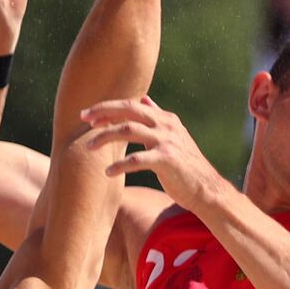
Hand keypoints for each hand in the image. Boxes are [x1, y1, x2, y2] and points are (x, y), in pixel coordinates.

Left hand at [82, 95, 227, 211]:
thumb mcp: (174, 136)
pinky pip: (136, 160)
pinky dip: (120, 165)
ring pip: (128, 131)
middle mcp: (166, 125)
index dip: (109, 108)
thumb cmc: (186, 165)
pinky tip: (108, 172)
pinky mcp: (166, 159)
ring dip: (105, 137)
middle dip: (103, 112)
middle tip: (83, 119)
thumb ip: (158, 118)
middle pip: (128, 110)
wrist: (206, 188)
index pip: (132, 105)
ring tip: (89, 147)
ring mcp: (167, 141)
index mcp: (166, 119)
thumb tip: (145, 100)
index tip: (89, 116)